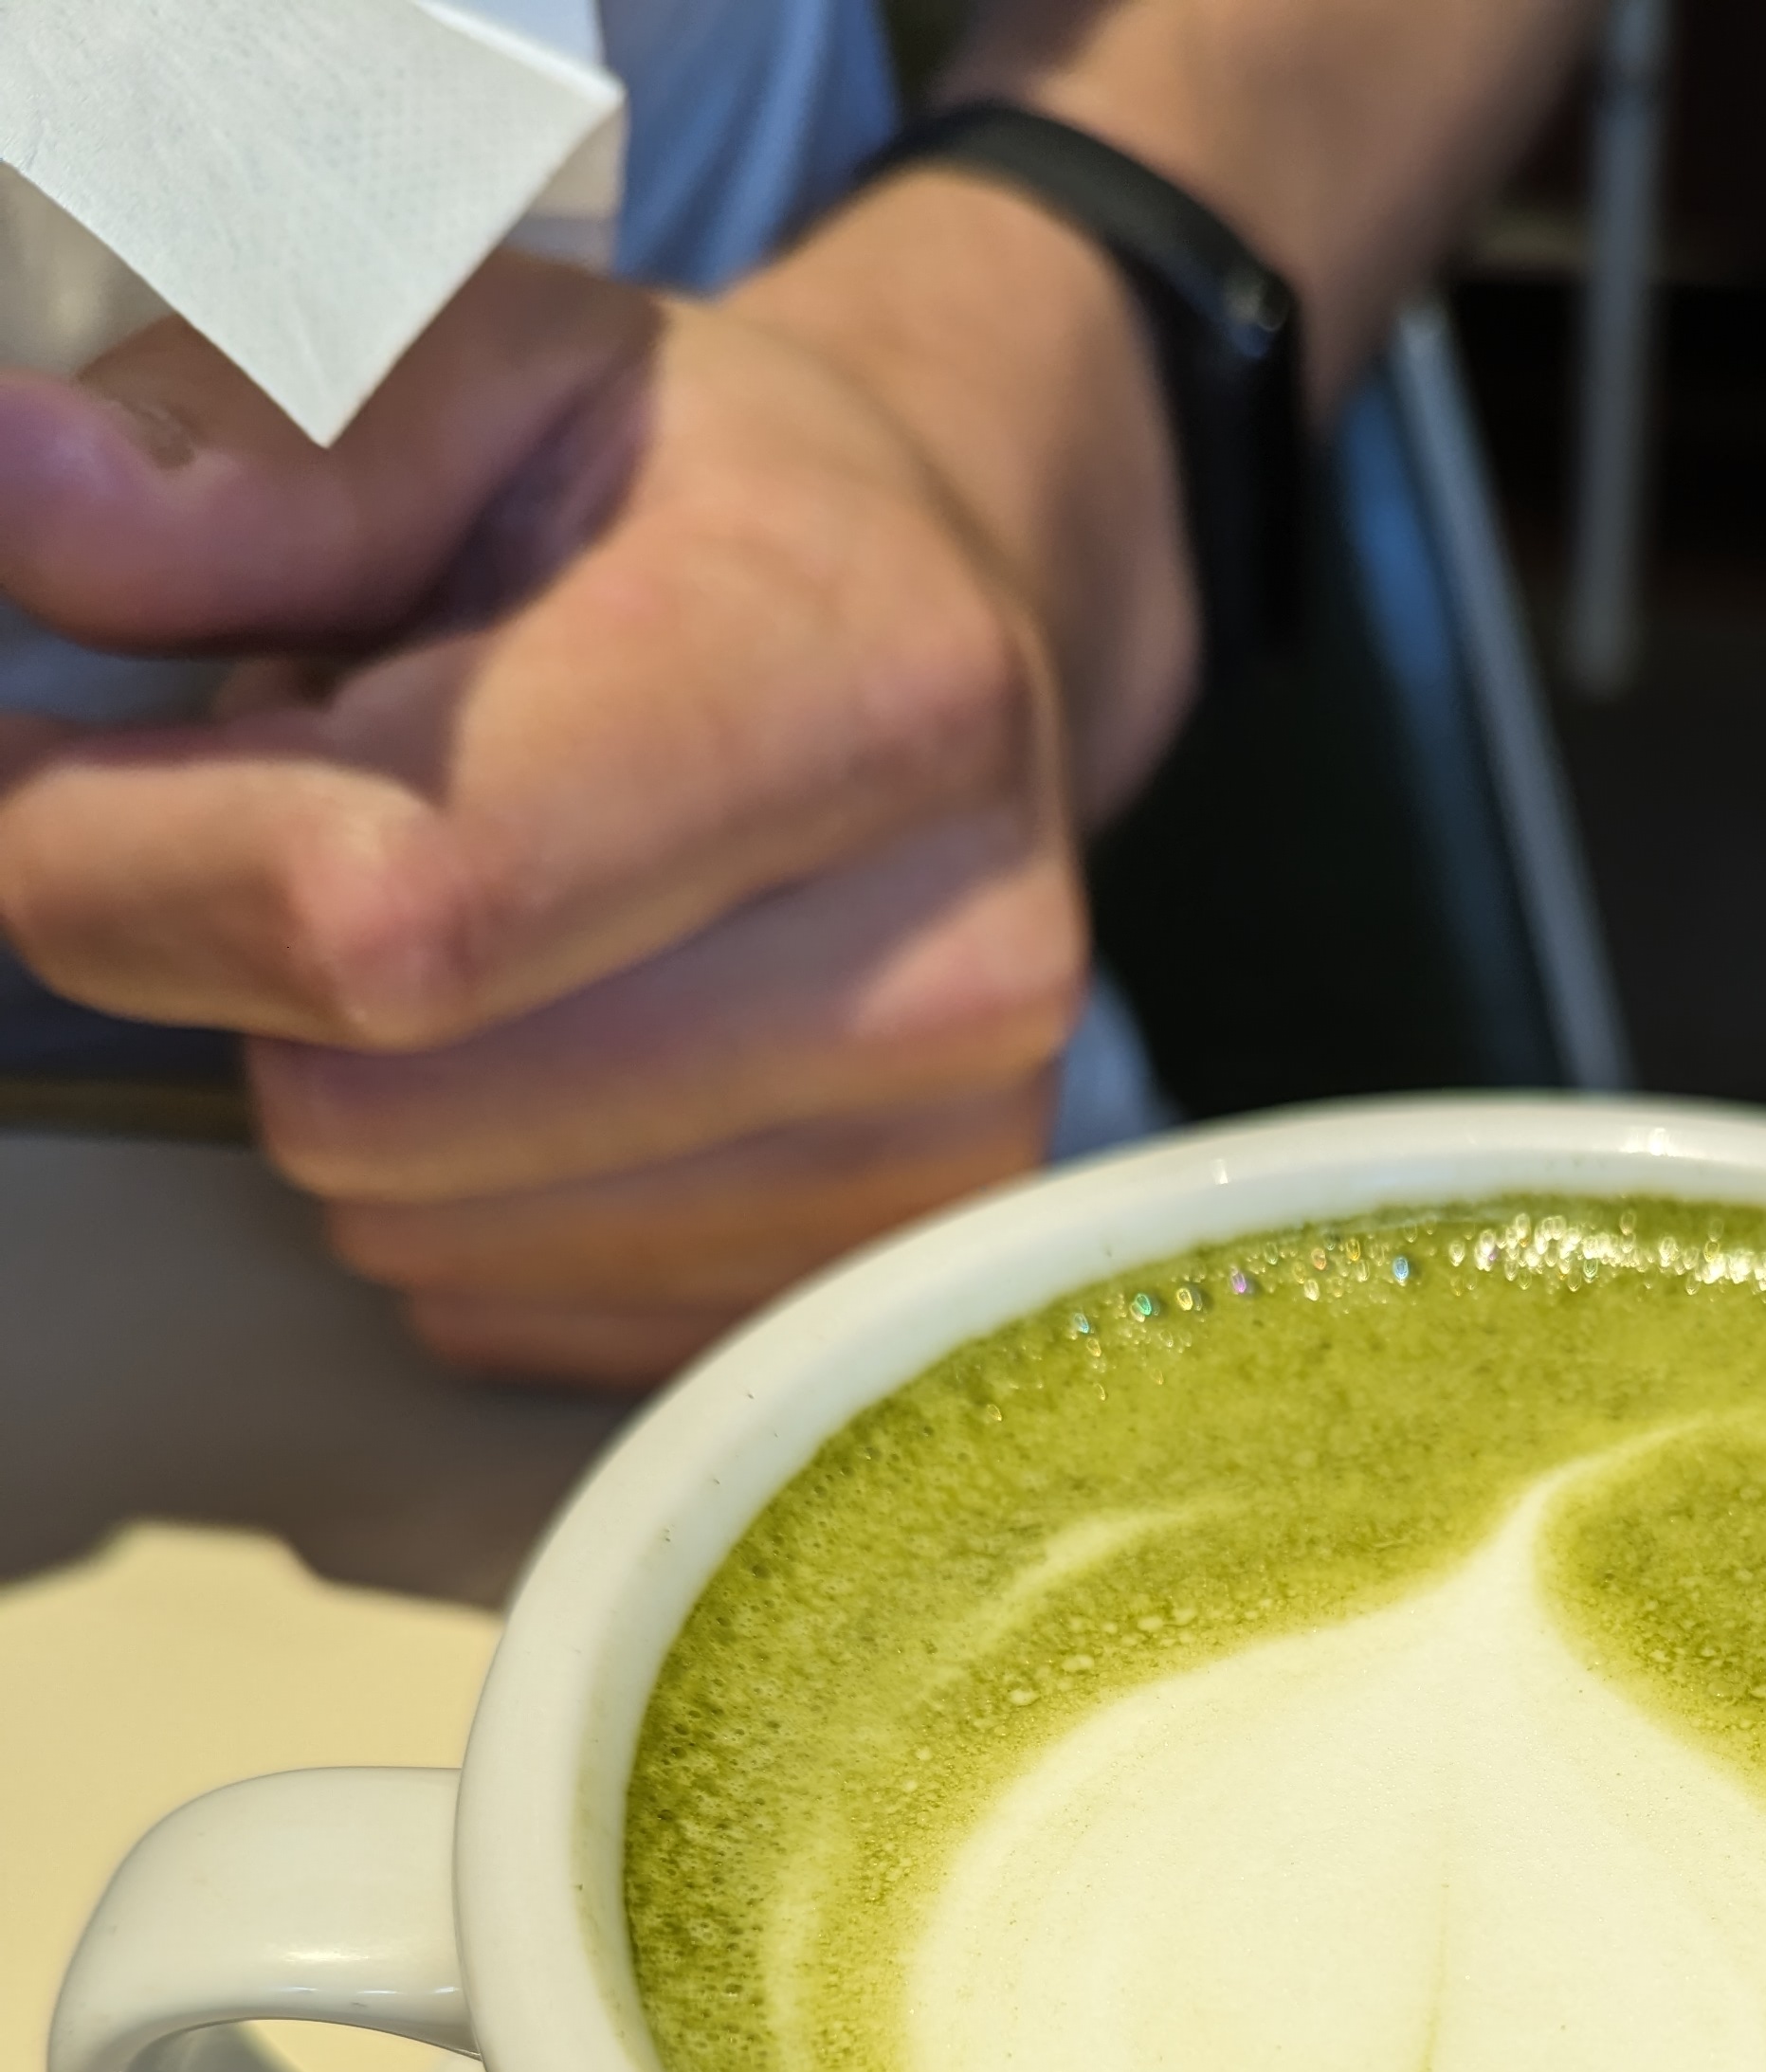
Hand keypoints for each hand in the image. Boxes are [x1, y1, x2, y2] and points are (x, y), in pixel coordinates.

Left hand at [0, 227, 1178, 1385]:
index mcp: (868, 687)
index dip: (132, 868)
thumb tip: (31, 508)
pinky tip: (547, 1025)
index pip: (407, 905)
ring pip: (412, 1229)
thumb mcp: (493, 358)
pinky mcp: (871, 1297)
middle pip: (379, 1107)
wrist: (965, 640)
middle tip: (296, 807)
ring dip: (348, 1076)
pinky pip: (494, 1312)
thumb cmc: (711, 500)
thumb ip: (261, 446)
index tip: (42, 777)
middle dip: (237, 965)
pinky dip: (447, 1183)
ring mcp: (930, 1166)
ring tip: (471, 902)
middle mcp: (947, 966)